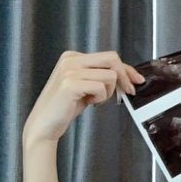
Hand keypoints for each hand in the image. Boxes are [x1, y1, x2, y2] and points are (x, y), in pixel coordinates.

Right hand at [23, 51, 143, 143]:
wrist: (44, 125)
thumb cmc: (64, 107)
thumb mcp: (85, 86)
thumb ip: (100, 76)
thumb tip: (127, 76)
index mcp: (73, 57)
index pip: (108, 56)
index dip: (126, 69)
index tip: (136, 80)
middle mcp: (70, 60)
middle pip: (112, 59)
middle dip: (124, 76)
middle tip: (128, 92)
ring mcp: (69, 70)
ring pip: (110, 75)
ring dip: (108, 92)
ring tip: (94, 100)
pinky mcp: (71, 84)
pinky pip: (102, 88)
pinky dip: (100, 98)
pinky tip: (89, 103)